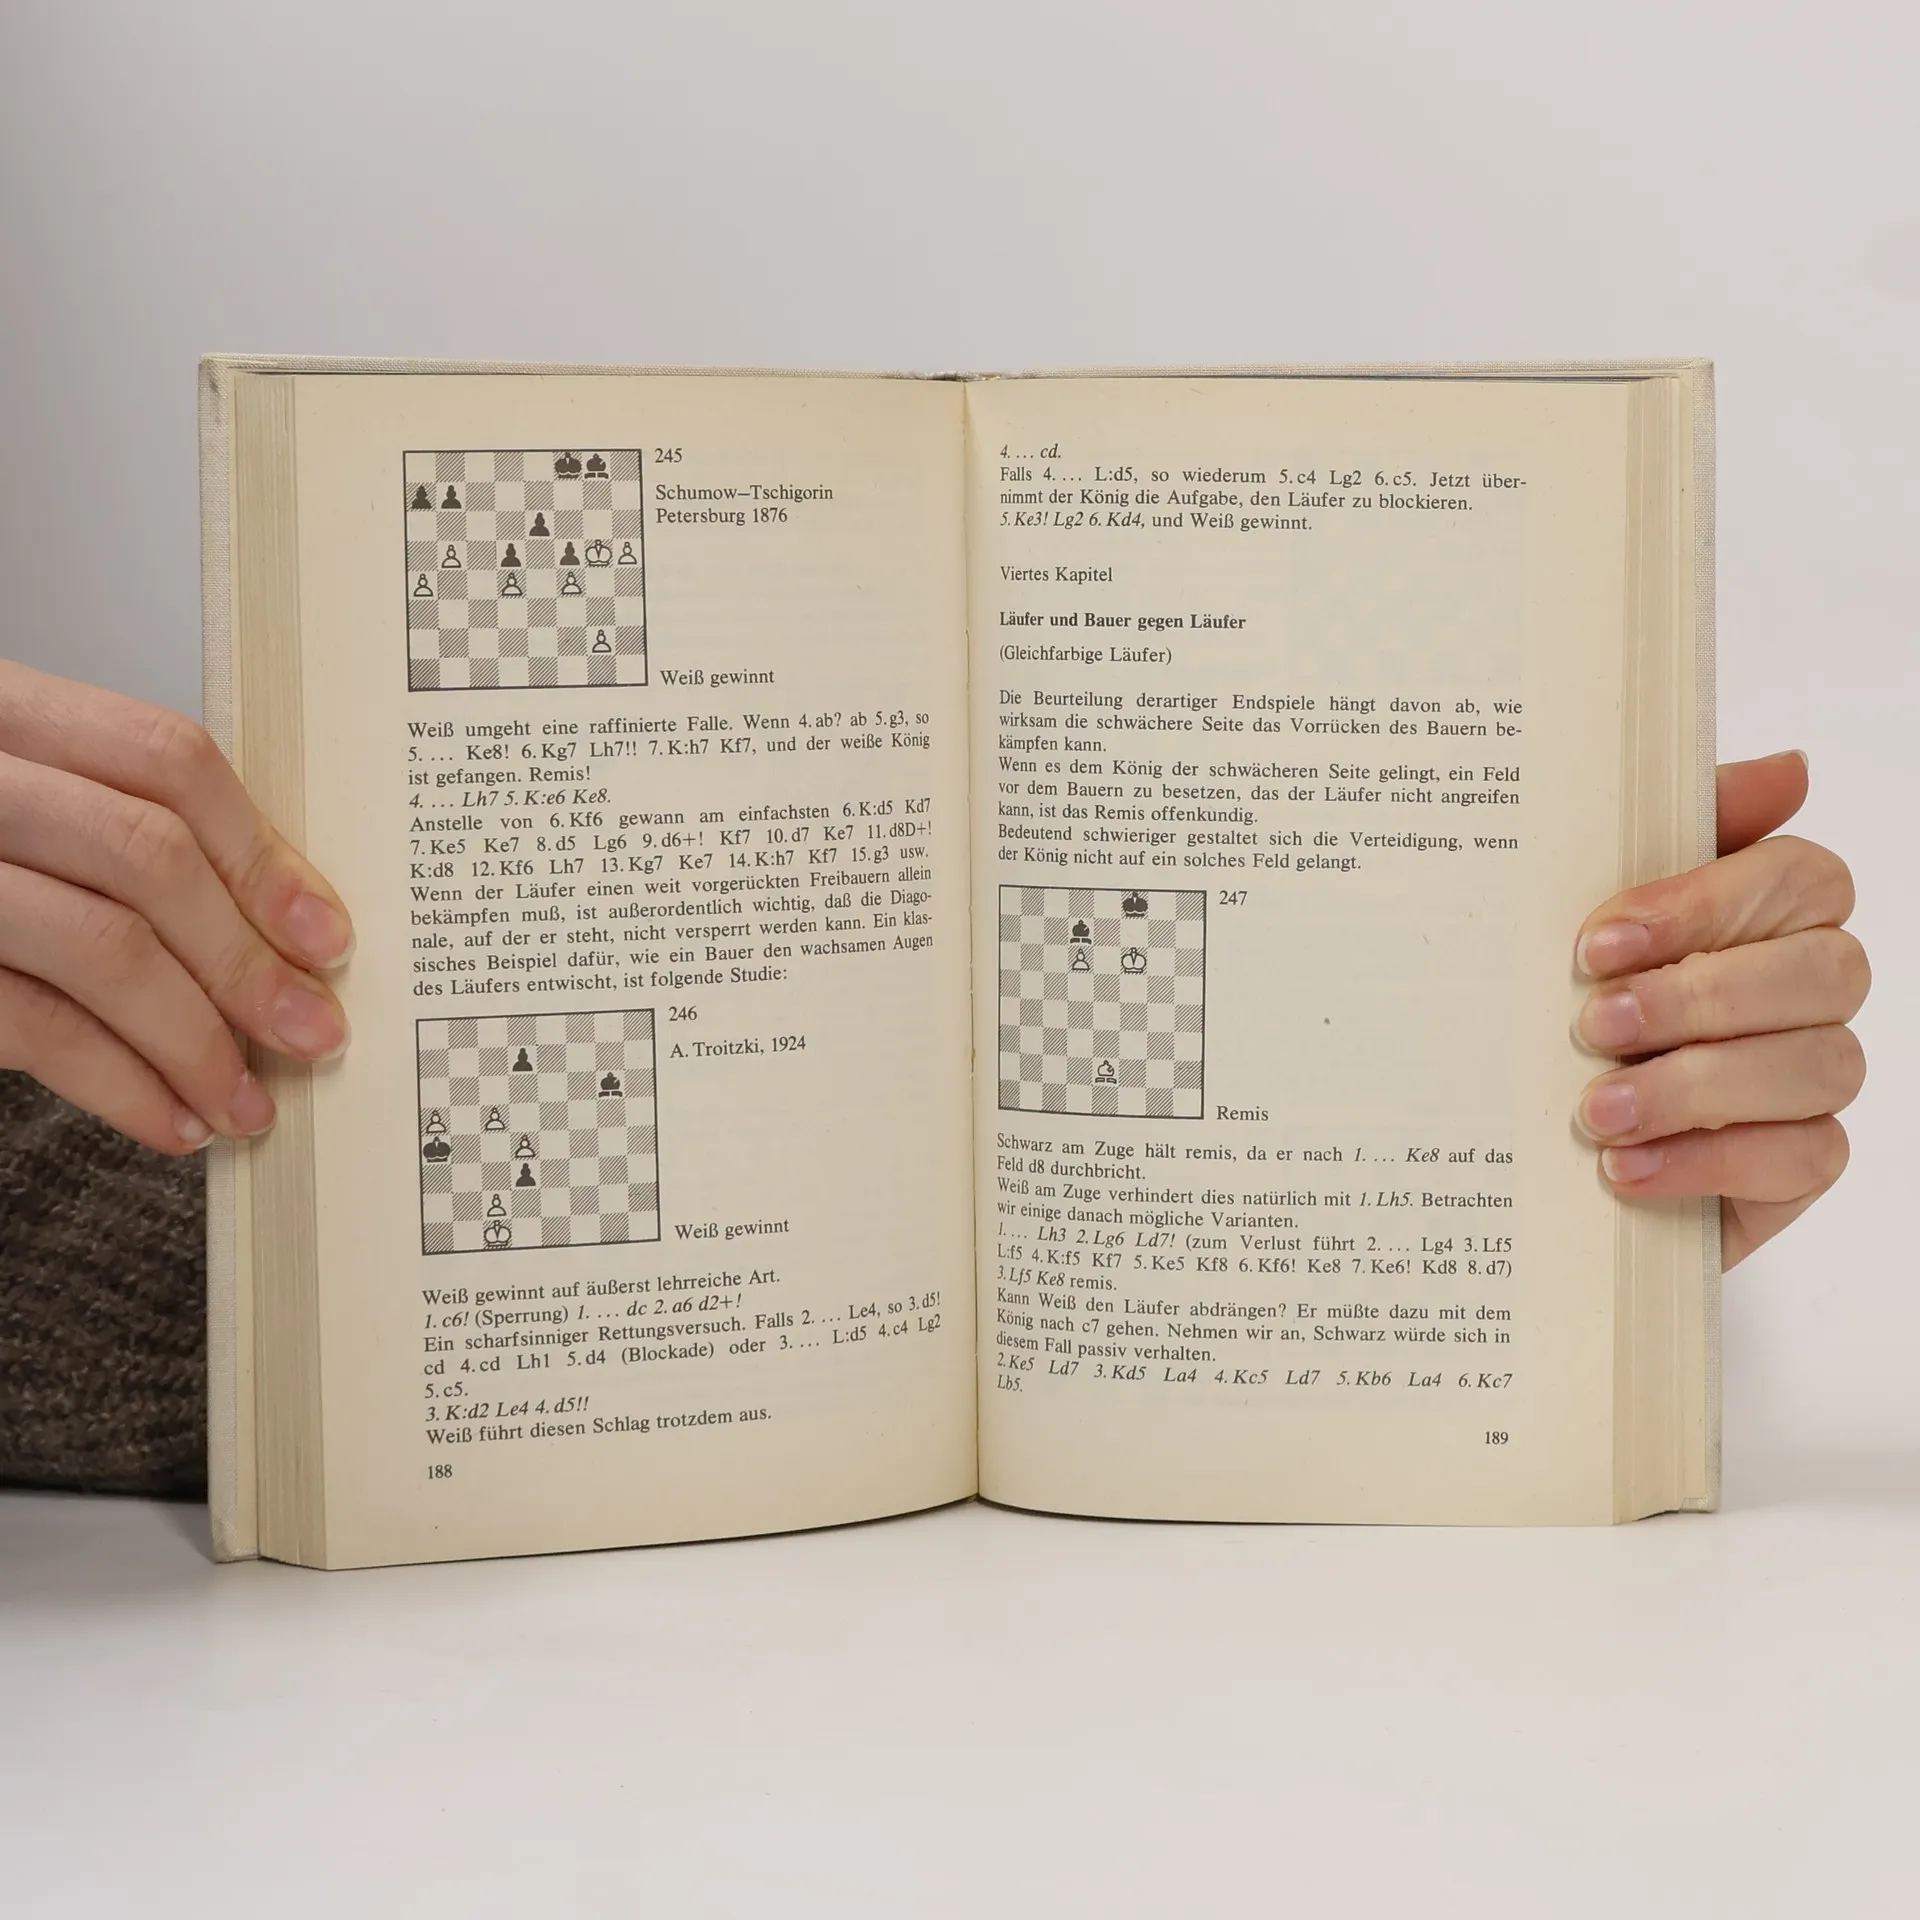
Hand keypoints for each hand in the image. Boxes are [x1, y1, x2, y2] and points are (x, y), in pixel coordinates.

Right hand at [0, 661, 352, 1153]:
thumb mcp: (13, 805)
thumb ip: (104, 831)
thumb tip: (270, 927)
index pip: (162, 759)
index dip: (261, 853)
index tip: (326, 934)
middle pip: (146, 855)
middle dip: (246, 960)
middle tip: (312, 1033)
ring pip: (99, 944)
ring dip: (196, 1040)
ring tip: (248, 1104)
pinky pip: (32, 1025)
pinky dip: (121, 1084)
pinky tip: (171, 1120)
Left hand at [1573, 750, 1865, 1266]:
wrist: (1539, 1131)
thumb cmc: (1583, 996)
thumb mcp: (1598, 907)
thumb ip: (1678, 830)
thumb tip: (1789, 769)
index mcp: (1775, 909)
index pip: (1801, 877)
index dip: (1705, 905)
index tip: (1597, 943)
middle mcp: (1812, 986)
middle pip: (1822, 972)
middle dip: (1698, 999)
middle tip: (1595, 1025)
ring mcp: (1815, 1074)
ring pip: (1817, 1066)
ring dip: (1694, 1087)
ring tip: (1598, 1108)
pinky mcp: (1802, 1162)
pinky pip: (1800, 1157)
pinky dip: (1706, 1162)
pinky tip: (1626, 1166)